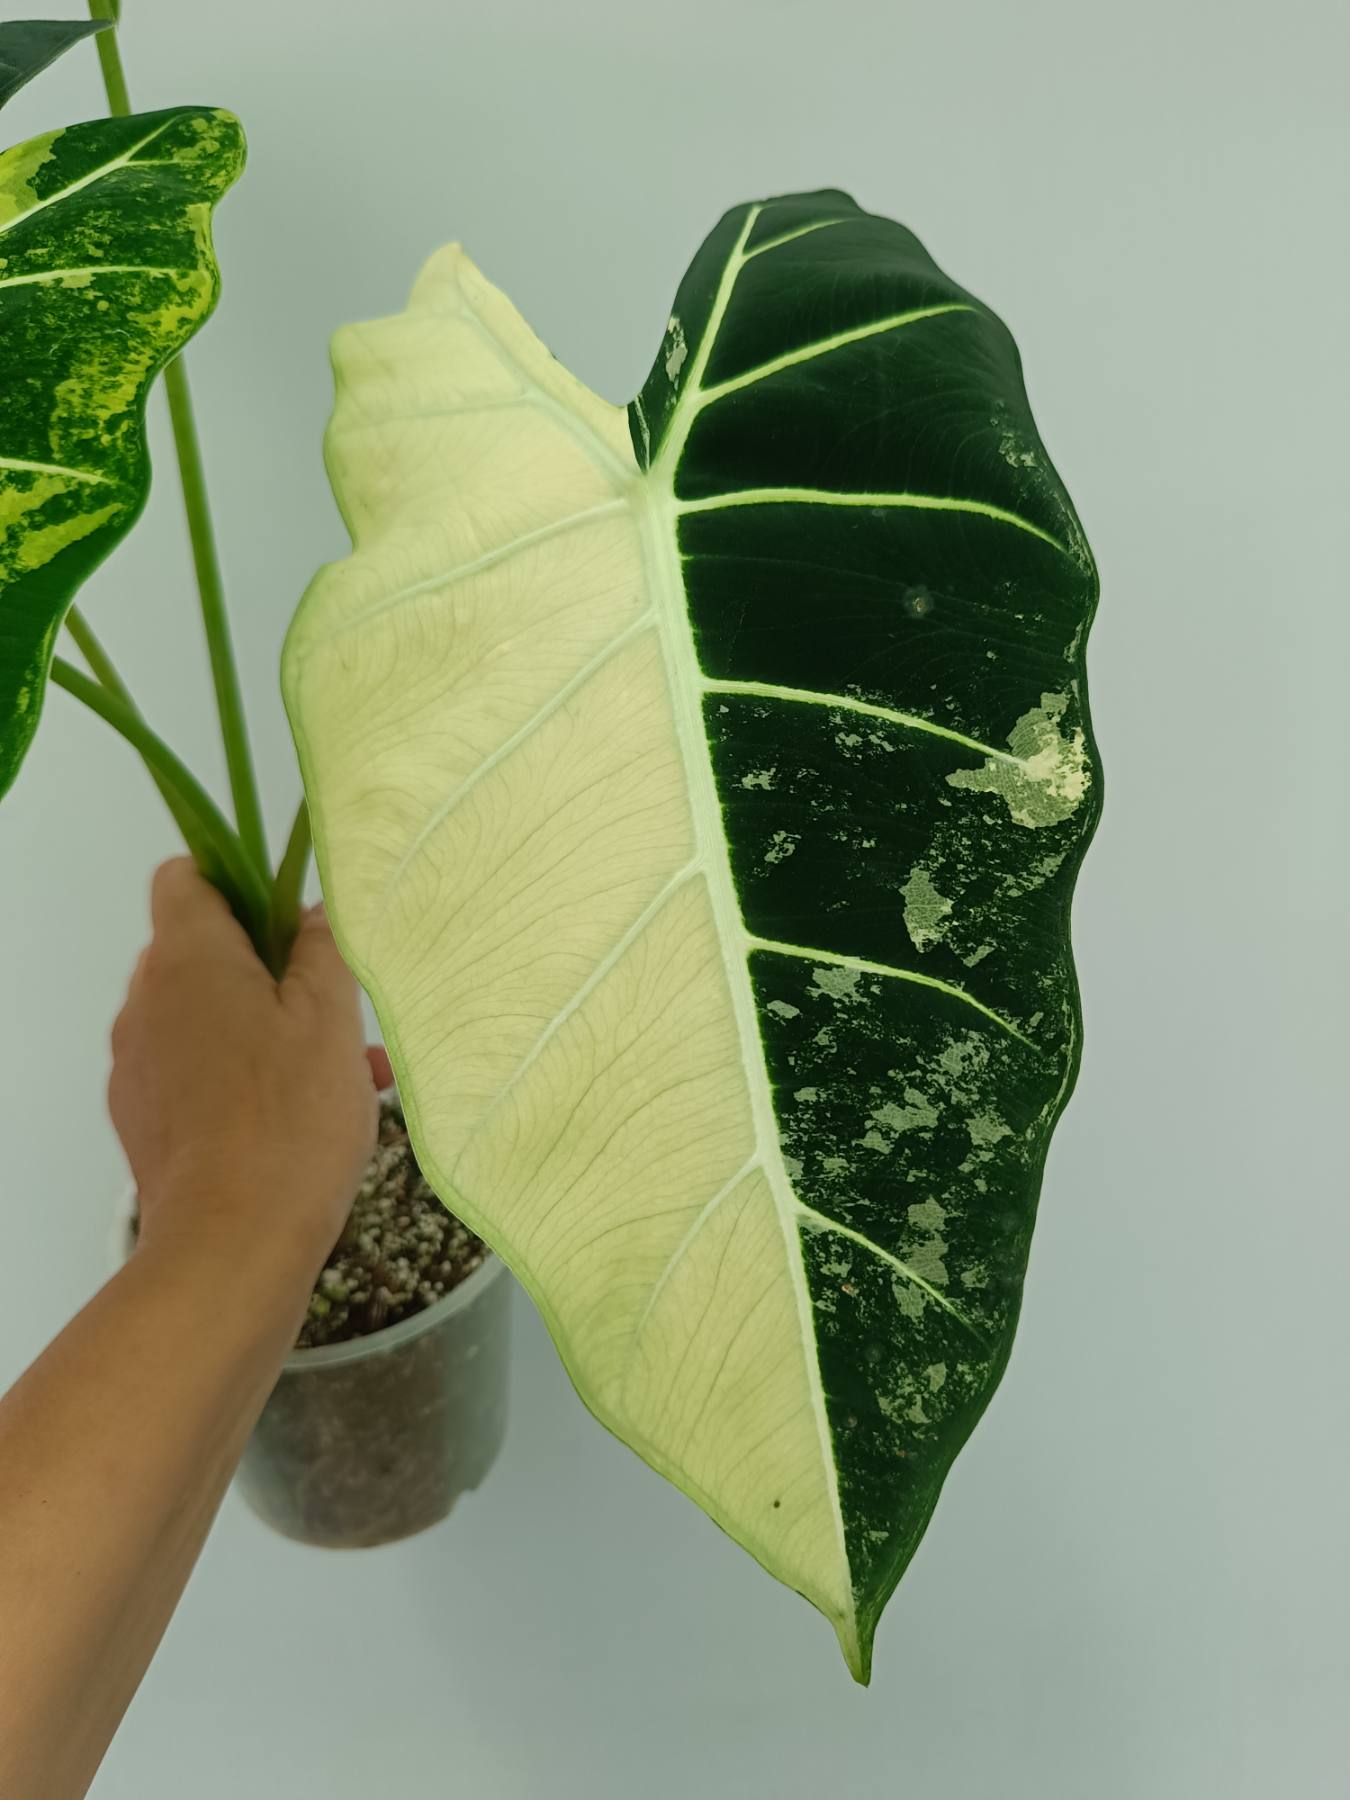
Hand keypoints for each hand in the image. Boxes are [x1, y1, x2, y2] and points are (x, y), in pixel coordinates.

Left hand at [109, 858, 390, 1268]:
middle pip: (199, 951)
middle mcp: (145, 1002)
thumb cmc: (289, 1117)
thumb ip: (322, 950)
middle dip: (266, 967)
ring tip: (345, 1072)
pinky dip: (244, 1077)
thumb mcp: (331, 1019)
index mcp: (185, 958)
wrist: (232, 1247)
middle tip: (335, 1005)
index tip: (294, 920)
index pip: (186, 876)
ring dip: (265, 1027)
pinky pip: (196, 1073)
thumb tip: (309, 916)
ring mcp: (137, 1066)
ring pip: (204, 1017)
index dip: (238, 881)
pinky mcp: (144, 1122)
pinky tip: (310, 1118)